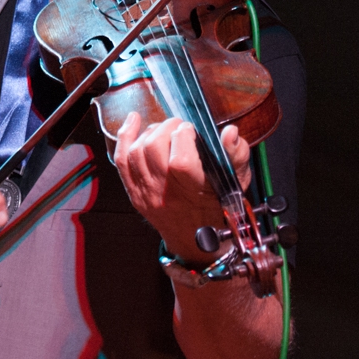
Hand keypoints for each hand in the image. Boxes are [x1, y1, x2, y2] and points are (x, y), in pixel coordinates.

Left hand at [112, 113, 250, 260]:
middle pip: (154, 149)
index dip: (184, 136)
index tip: (192, 130)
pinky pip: (122, 161)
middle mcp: (165, 194)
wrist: (194, 239)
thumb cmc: (217, 206)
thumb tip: (230, 132)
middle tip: (180, 126)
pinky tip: (133, 120)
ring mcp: (146, 194)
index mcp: (193, 192)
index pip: (180, 160)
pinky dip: (125, 137)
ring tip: (165, 130)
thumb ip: (237, 155)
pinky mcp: (134, 192)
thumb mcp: (236, 182)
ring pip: (137, 151)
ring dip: (150, 132)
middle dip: (167, 128)